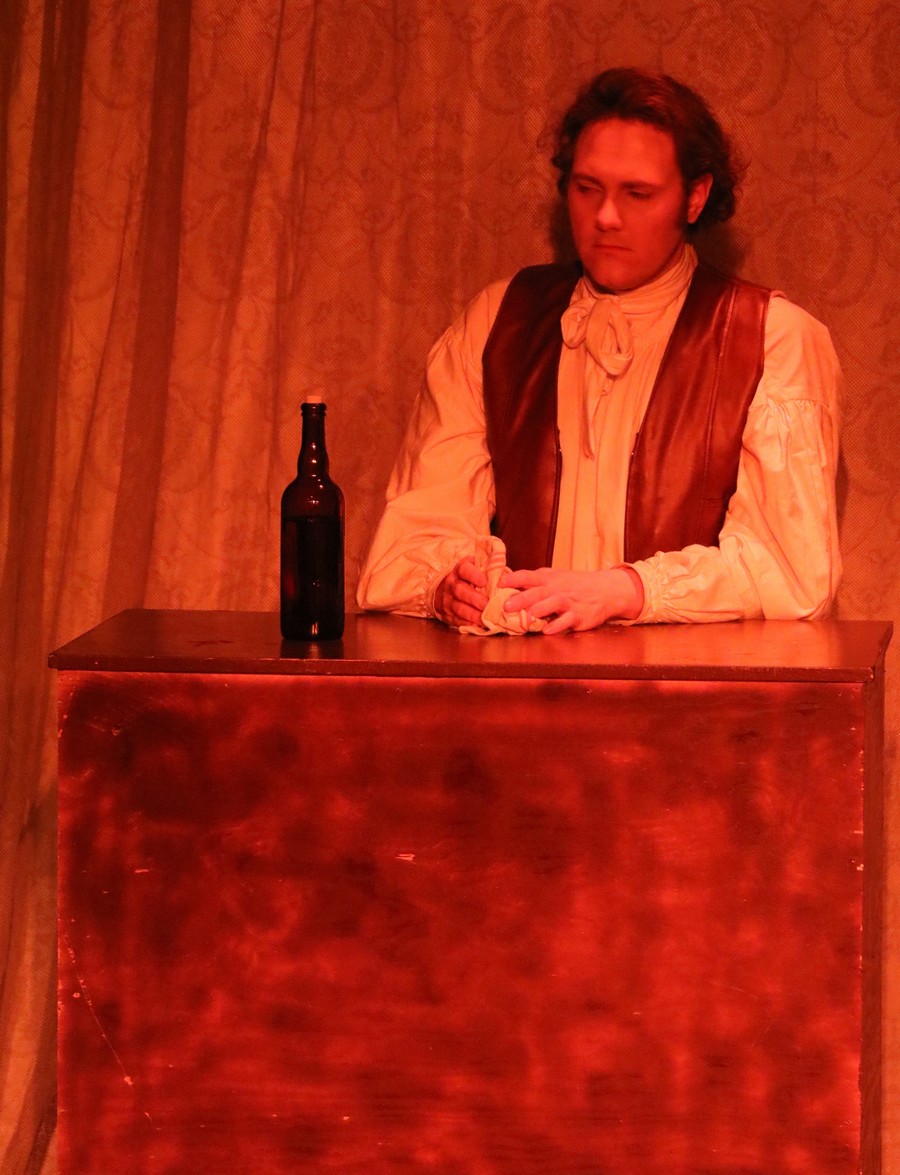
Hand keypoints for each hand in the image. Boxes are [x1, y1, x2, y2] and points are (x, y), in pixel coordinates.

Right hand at [433, 557, 488, 628]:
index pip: (464, 570)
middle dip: (475, 599)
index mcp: (459, 570)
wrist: (443, 590)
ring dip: (473, 615)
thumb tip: (504, 573)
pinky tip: (478, 626)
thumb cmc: (467, 578)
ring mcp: (448, 600)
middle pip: (460, 590)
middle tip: (487, 605)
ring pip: (459, 608)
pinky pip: (456, 620)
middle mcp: (451, 584)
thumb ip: (489, 570)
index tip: (484, 581)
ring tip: (486, 619)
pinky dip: (468, 624)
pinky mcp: (448, 614)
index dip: (473, 575)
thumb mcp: (475, 568)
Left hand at [497, 566, 643, 633]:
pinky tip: (547, 630)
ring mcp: (569, 602)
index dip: (513, 579)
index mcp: (548, 579)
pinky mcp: (579, 616)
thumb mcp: (554, 577)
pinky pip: (568, 620)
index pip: (528, 576)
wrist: (605, 590)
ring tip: (526, 617)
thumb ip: (533, 581)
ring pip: (553, 604)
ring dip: (539, 610)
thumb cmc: (573, 584)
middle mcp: (557, 589)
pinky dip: (558, 625)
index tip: (499, 584)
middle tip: (505, 606)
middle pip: (538, 592)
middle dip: (521, 599)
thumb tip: (505, 584)